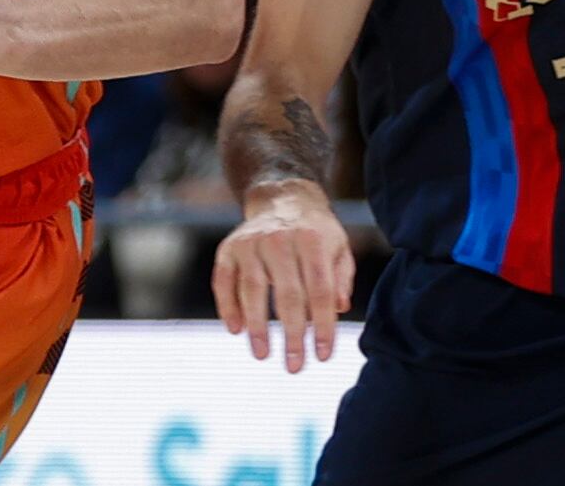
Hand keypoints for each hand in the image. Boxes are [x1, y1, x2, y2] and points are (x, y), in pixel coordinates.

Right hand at [213, 180, 354, 372]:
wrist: (282, 198)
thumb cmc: (316, 233)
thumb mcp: (339, 248)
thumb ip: (341, 279)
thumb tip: (339, 308)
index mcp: (312, 240)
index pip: (319, 290)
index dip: (322, 326)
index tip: (322, 355)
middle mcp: (280, 239)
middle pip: (287, 294)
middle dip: (292, 335)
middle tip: (295, 366)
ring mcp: (251, 242)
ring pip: (252, 289)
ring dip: (257, 326)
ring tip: (262, 355)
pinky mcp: (228, 248)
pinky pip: (223, 281)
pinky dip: (227, 306)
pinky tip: (236, 330)